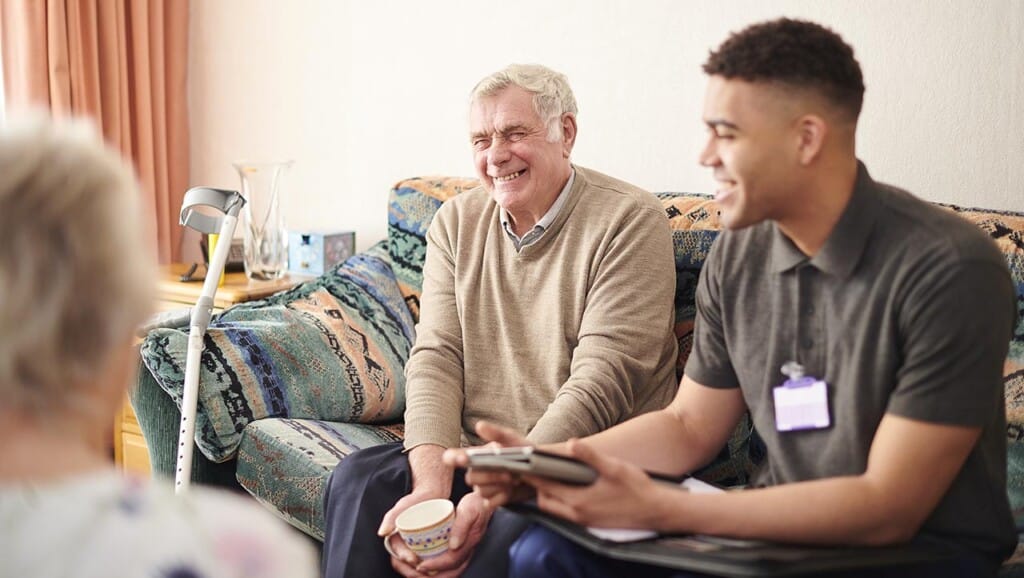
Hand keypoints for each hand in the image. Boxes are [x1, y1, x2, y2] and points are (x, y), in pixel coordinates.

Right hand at [379, 491, 446, 571]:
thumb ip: (391, 518)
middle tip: (427, 572)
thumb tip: (382, 533)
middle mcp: (404, 548)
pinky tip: (441, 570)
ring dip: (424, 575)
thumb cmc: (415, 500)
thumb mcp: (402, 507)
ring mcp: (415, 550)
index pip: (397, 557)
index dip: (405, 561)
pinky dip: (432, 570)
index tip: (414, 561)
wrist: (432, 496)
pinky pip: (427, 565)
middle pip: (406, 568)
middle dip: (415, 573)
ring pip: (417, 569)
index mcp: (395, 541)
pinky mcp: (426, 550)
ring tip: (435, 574)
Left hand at [413, 492, 492, 575]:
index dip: (436, 565)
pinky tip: (424, 568)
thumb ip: (462, 525)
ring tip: (415, 573)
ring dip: (433, 576)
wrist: (484, 502)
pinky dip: (435, 571)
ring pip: (450, 572)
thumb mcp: (470, 509)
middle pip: (451, 572)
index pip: (452, 560)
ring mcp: (464, 552)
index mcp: (470, 542)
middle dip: (431, 576)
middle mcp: (468, 551)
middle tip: (414, 573)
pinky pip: (449, 568)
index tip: (420, 565)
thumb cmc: (475, 503)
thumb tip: (454, 546)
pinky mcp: (460, 551)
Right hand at [443, 421, 535, 507]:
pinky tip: (510, 490)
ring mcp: (486, 486)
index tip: (456, 458)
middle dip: (490, 475)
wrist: (541, 472)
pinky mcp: (494, 499)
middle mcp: (479, 470)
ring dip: (498, 486)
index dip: (454, 458)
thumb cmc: (525, 453)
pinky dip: (502, 497)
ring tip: (513, 479)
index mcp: (479, 454)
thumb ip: (496, 433)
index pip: (459, 456)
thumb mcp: (513, 440)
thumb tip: (479, 426)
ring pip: (481, 491)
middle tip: (508, 472)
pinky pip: (490, 502)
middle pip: (471, 477)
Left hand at [527, 438, 671, 529]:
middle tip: (534, 469)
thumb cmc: (637, 488)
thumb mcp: (614, 467)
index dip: (531, 476)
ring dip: (549, 495)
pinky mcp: (591, 523)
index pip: (545, 488)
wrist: (657, 510)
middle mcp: (578, 514)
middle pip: (545, 501)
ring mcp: (585, 521)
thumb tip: (571, 443)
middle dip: (538, 487)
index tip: (521, 464)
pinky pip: (566, 514)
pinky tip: (569, 488)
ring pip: (555, 509)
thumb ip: (590, 456)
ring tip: (550, 476)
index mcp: (579, 501)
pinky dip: (561, 501)